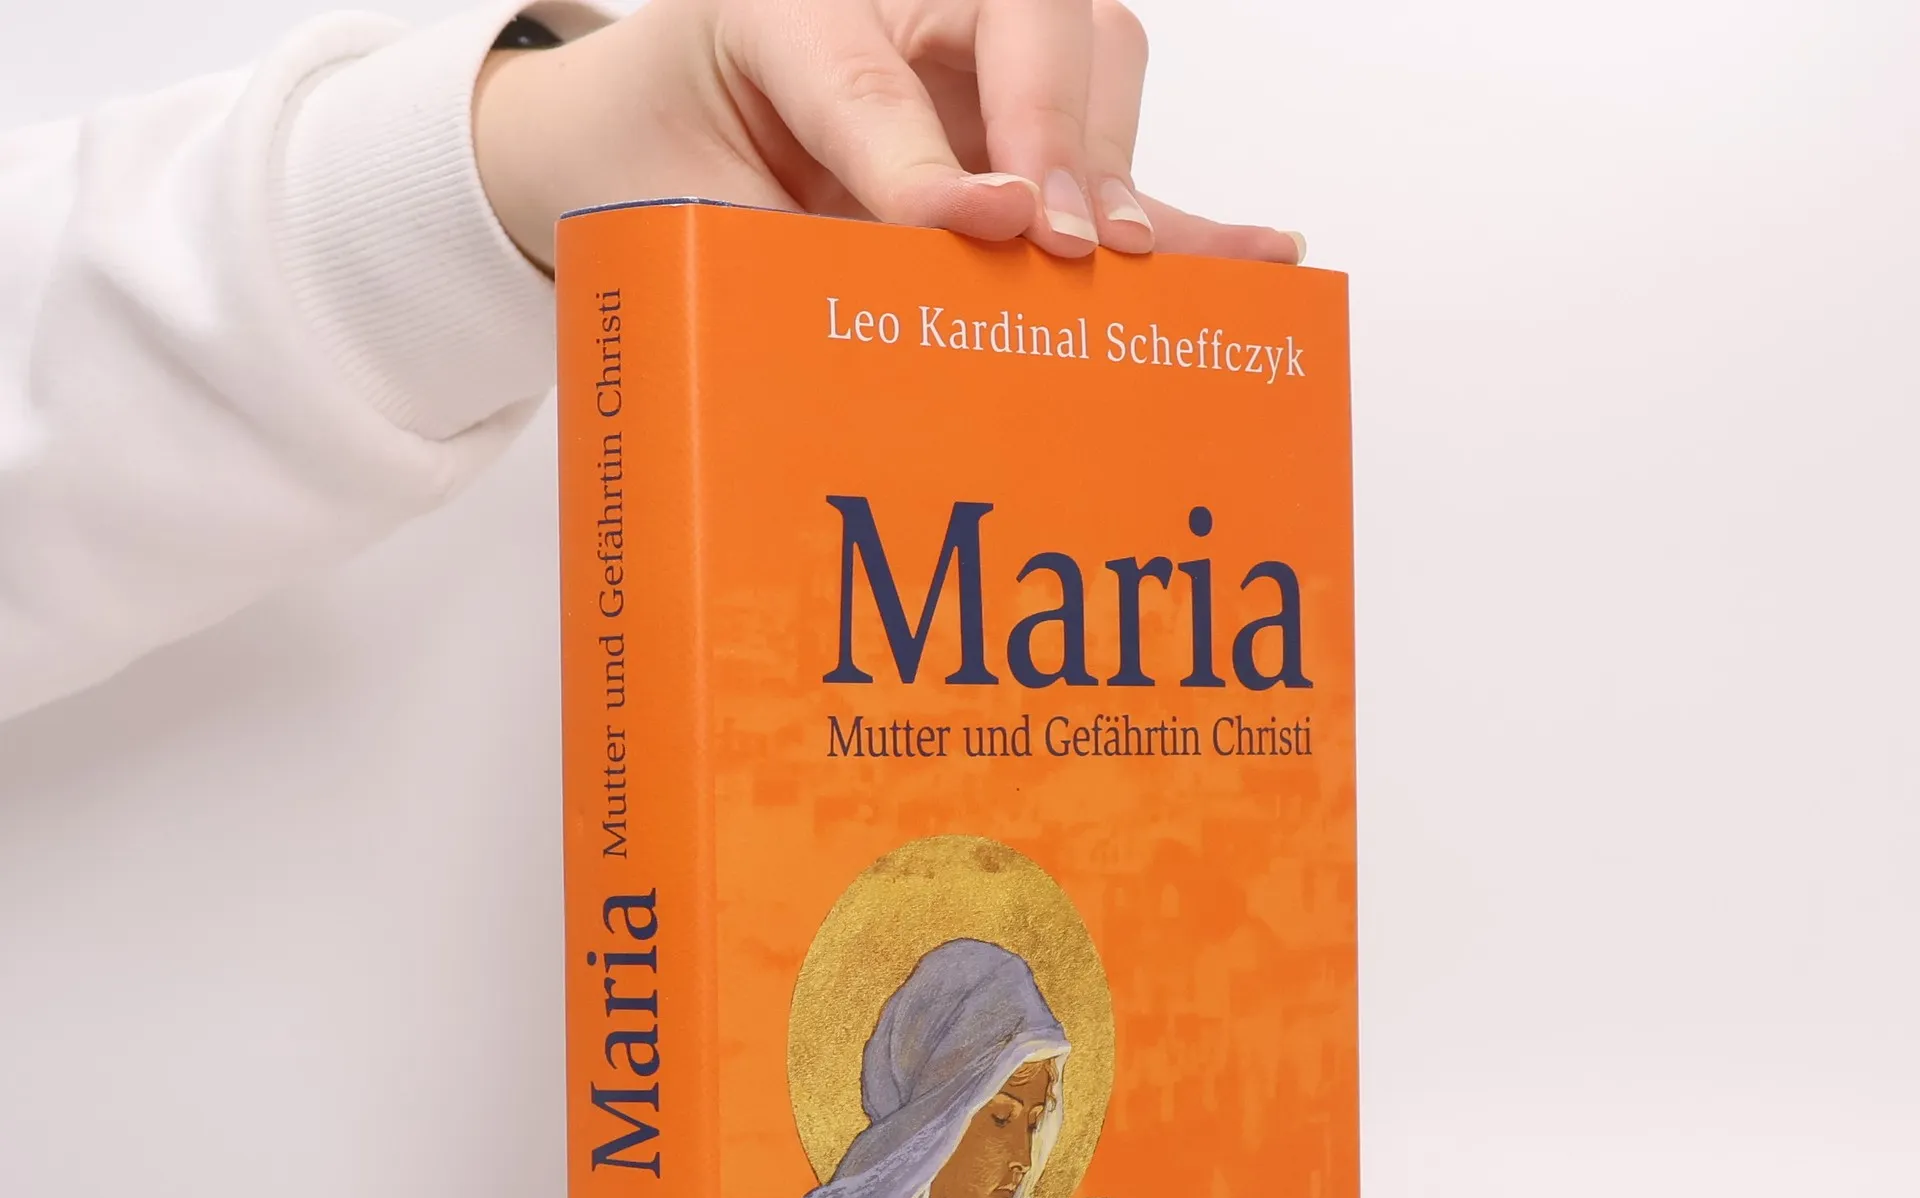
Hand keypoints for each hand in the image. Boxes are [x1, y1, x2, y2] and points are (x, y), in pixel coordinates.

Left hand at [473, 0, 1305, 272]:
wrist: (632, 149)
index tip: (992, 228)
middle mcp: (902, 4)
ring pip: (1098, 66)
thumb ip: (780, 243)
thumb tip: (931, 289)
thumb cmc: (655, 164)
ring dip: (1113, 173)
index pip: (877, 72)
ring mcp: (970, 52)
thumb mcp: (680, 211)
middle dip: (1063, 140)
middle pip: (1041, 24)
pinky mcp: (1018, 124)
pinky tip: (1256, 252)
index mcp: (789, 5)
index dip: (931, 159)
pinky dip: (1176, 209)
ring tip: (1120, 267)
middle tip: (1065, 247)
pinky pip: (1114, 145)